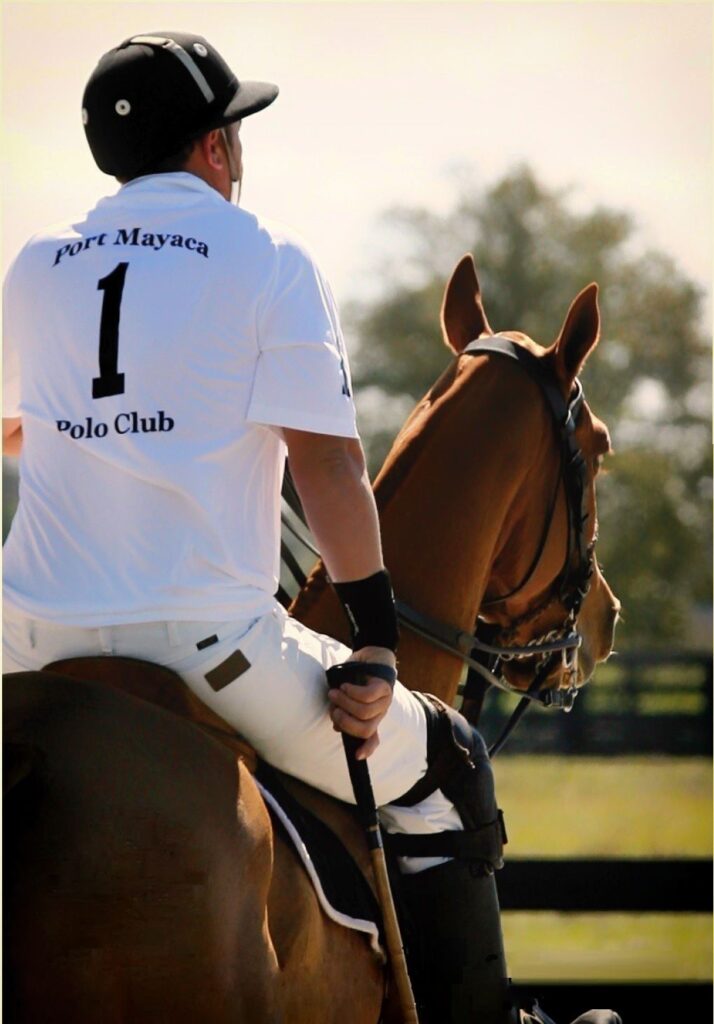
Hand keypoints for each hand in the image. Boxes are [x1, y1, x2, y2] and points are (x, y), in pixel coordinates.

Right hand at [327, 646, 396, 760]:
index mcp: (372, 717)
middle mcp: (380, 712)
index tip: (357, 756)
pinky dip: (352, 692)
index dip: (367, 749)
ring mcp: (385, 700)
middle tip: (333, 709)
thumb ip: (343, 712)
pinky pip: (367, 695)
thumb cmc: (355, 677)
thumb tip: (337, 726)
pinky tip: (345, 686)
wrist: (371, 654)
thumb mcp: (346, 697)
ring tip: (334, 693)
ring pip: (364, 712)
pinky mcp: (384, 686)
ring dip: (344, 703)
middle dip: (345, 722)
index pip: (373, 738)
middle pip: (366, 728)